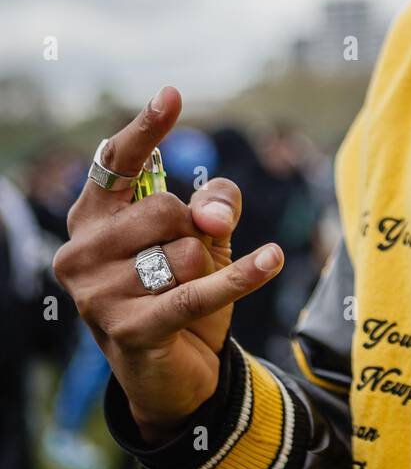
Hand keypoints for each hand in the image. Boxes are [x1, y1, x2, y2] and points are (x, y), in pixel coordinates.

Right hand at [54, 86, 283, 444]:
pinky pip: (200, 291)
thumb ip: (214, 205)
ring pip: (184, 253)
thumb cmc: (178, 290)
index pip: (116, 163)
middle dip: (195, 231)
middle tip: (191, 260)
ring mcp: (97, 295)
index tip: (172, 94)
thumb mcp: (201, 237)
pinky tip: (273, 258)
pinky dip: (243, 275)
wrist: (173, 374)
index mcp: (91, 219)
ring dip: (206, 269)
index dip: (146, 129)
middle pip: (165, 210)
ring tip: (188, 292)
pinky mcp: (128, 331)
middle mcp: (80, 252)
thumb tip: (212, 214)